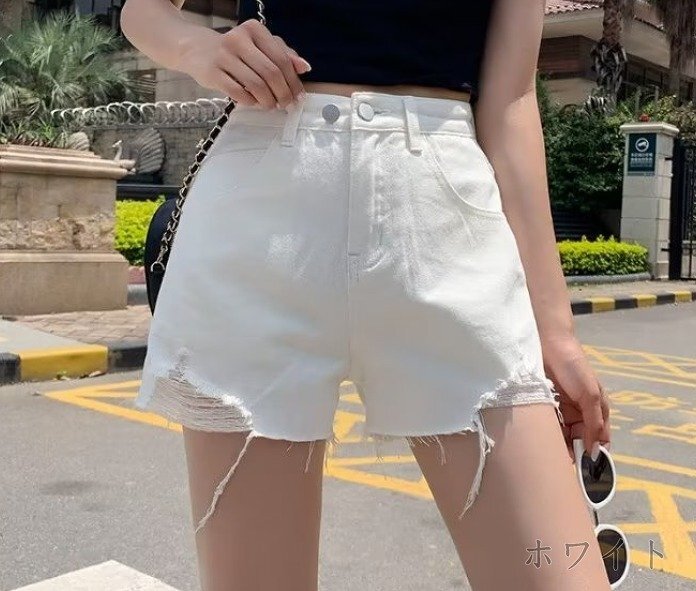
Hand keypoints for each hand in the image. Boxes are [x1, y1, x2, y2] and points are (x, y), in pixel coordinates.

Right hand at [179, 19, 309, 109]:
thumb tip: (304, 67)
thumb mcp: (259, 45)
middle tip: (286, 104)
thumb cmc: (235, 50)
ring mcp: (224, 56)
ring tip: (270, 105)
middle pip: (271, 73)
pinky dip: (251, 102)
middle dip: (283, 93)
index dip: (293, 81)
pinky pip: (239, 93)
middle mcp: (238, 39)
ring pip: (256, 85)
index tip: (298, 96)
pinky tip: (254, 102)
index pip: (282, 59)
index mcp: (254, 30)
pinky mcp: (212, 73)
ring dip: (268, 101)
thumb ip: (283, 53)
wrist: (197, 49)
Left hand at [541, 334, 610, 462]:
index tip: (585, 472)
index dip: (593, 455)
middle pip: (577, 440)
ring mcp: (560, 410)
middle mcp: (578, 413)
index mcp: (595, 410)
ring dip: (556, 446)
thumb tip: (595, 451)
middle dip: (572, 453)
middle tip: (562, 469)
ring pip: (560, 435)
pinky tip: (538, 444)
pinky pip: (545, 425)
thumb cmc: (574, 366)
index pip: (598, 439)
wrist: (547, 343)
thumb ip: (594, 422)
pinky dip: (543, 435)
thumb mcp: (590, 394)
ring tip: (549, 460)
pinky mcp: (543, 405)